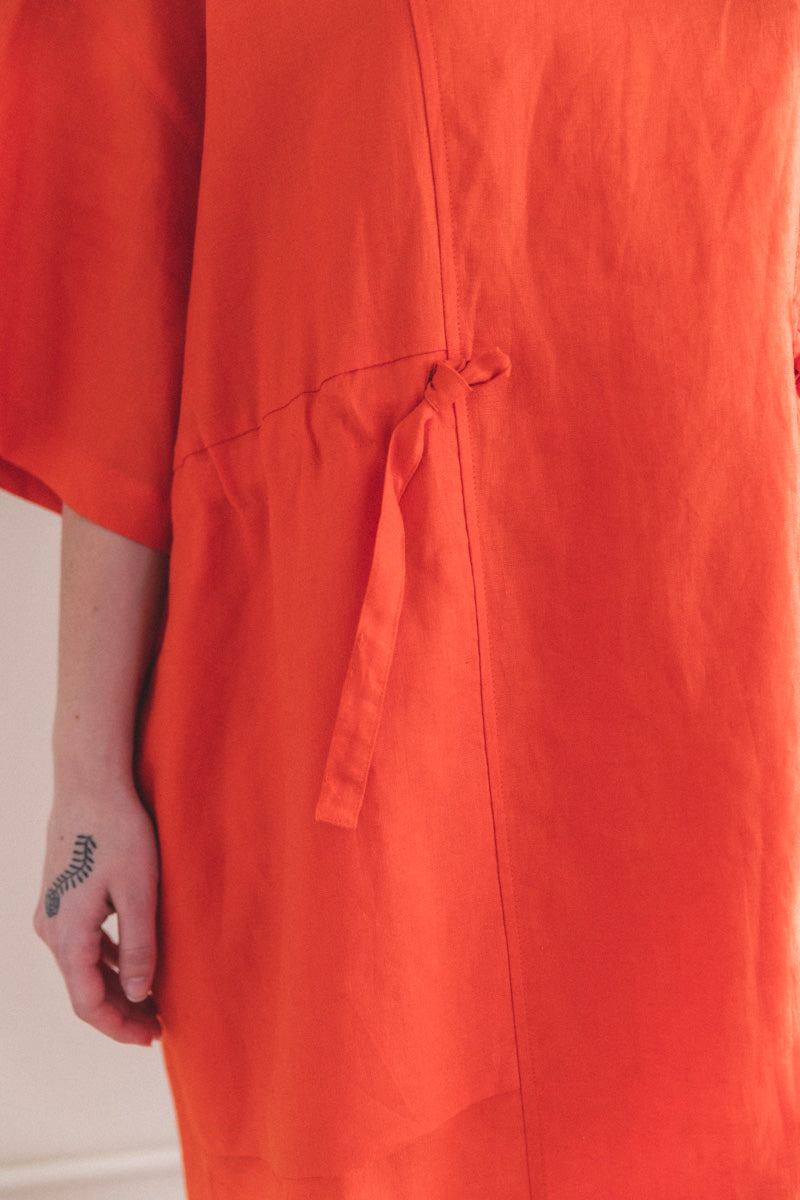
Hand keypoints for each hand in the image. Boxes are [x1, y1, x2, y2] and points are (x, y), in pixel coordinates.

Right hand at [33, 771, 160, 1046]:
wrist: (90, 784)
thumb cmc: (119, 832)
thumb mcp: (139, 891)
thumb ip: (140, 945)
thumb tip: (142, 994)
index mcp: (68, 935)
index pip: (89, 1003)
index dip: (120, 1026)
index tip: (152, 1036)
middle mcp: (51, 929)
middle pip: (84, 989)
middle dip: (120, 1011)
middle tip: (158, 1025)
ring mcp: (52, 912)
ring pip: (83, 966)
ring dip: (116, 986)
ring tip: (152, 1000)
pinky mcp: (61, 896)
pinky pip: (82, 943)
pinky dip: (108, 960)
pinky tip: (134, 963)